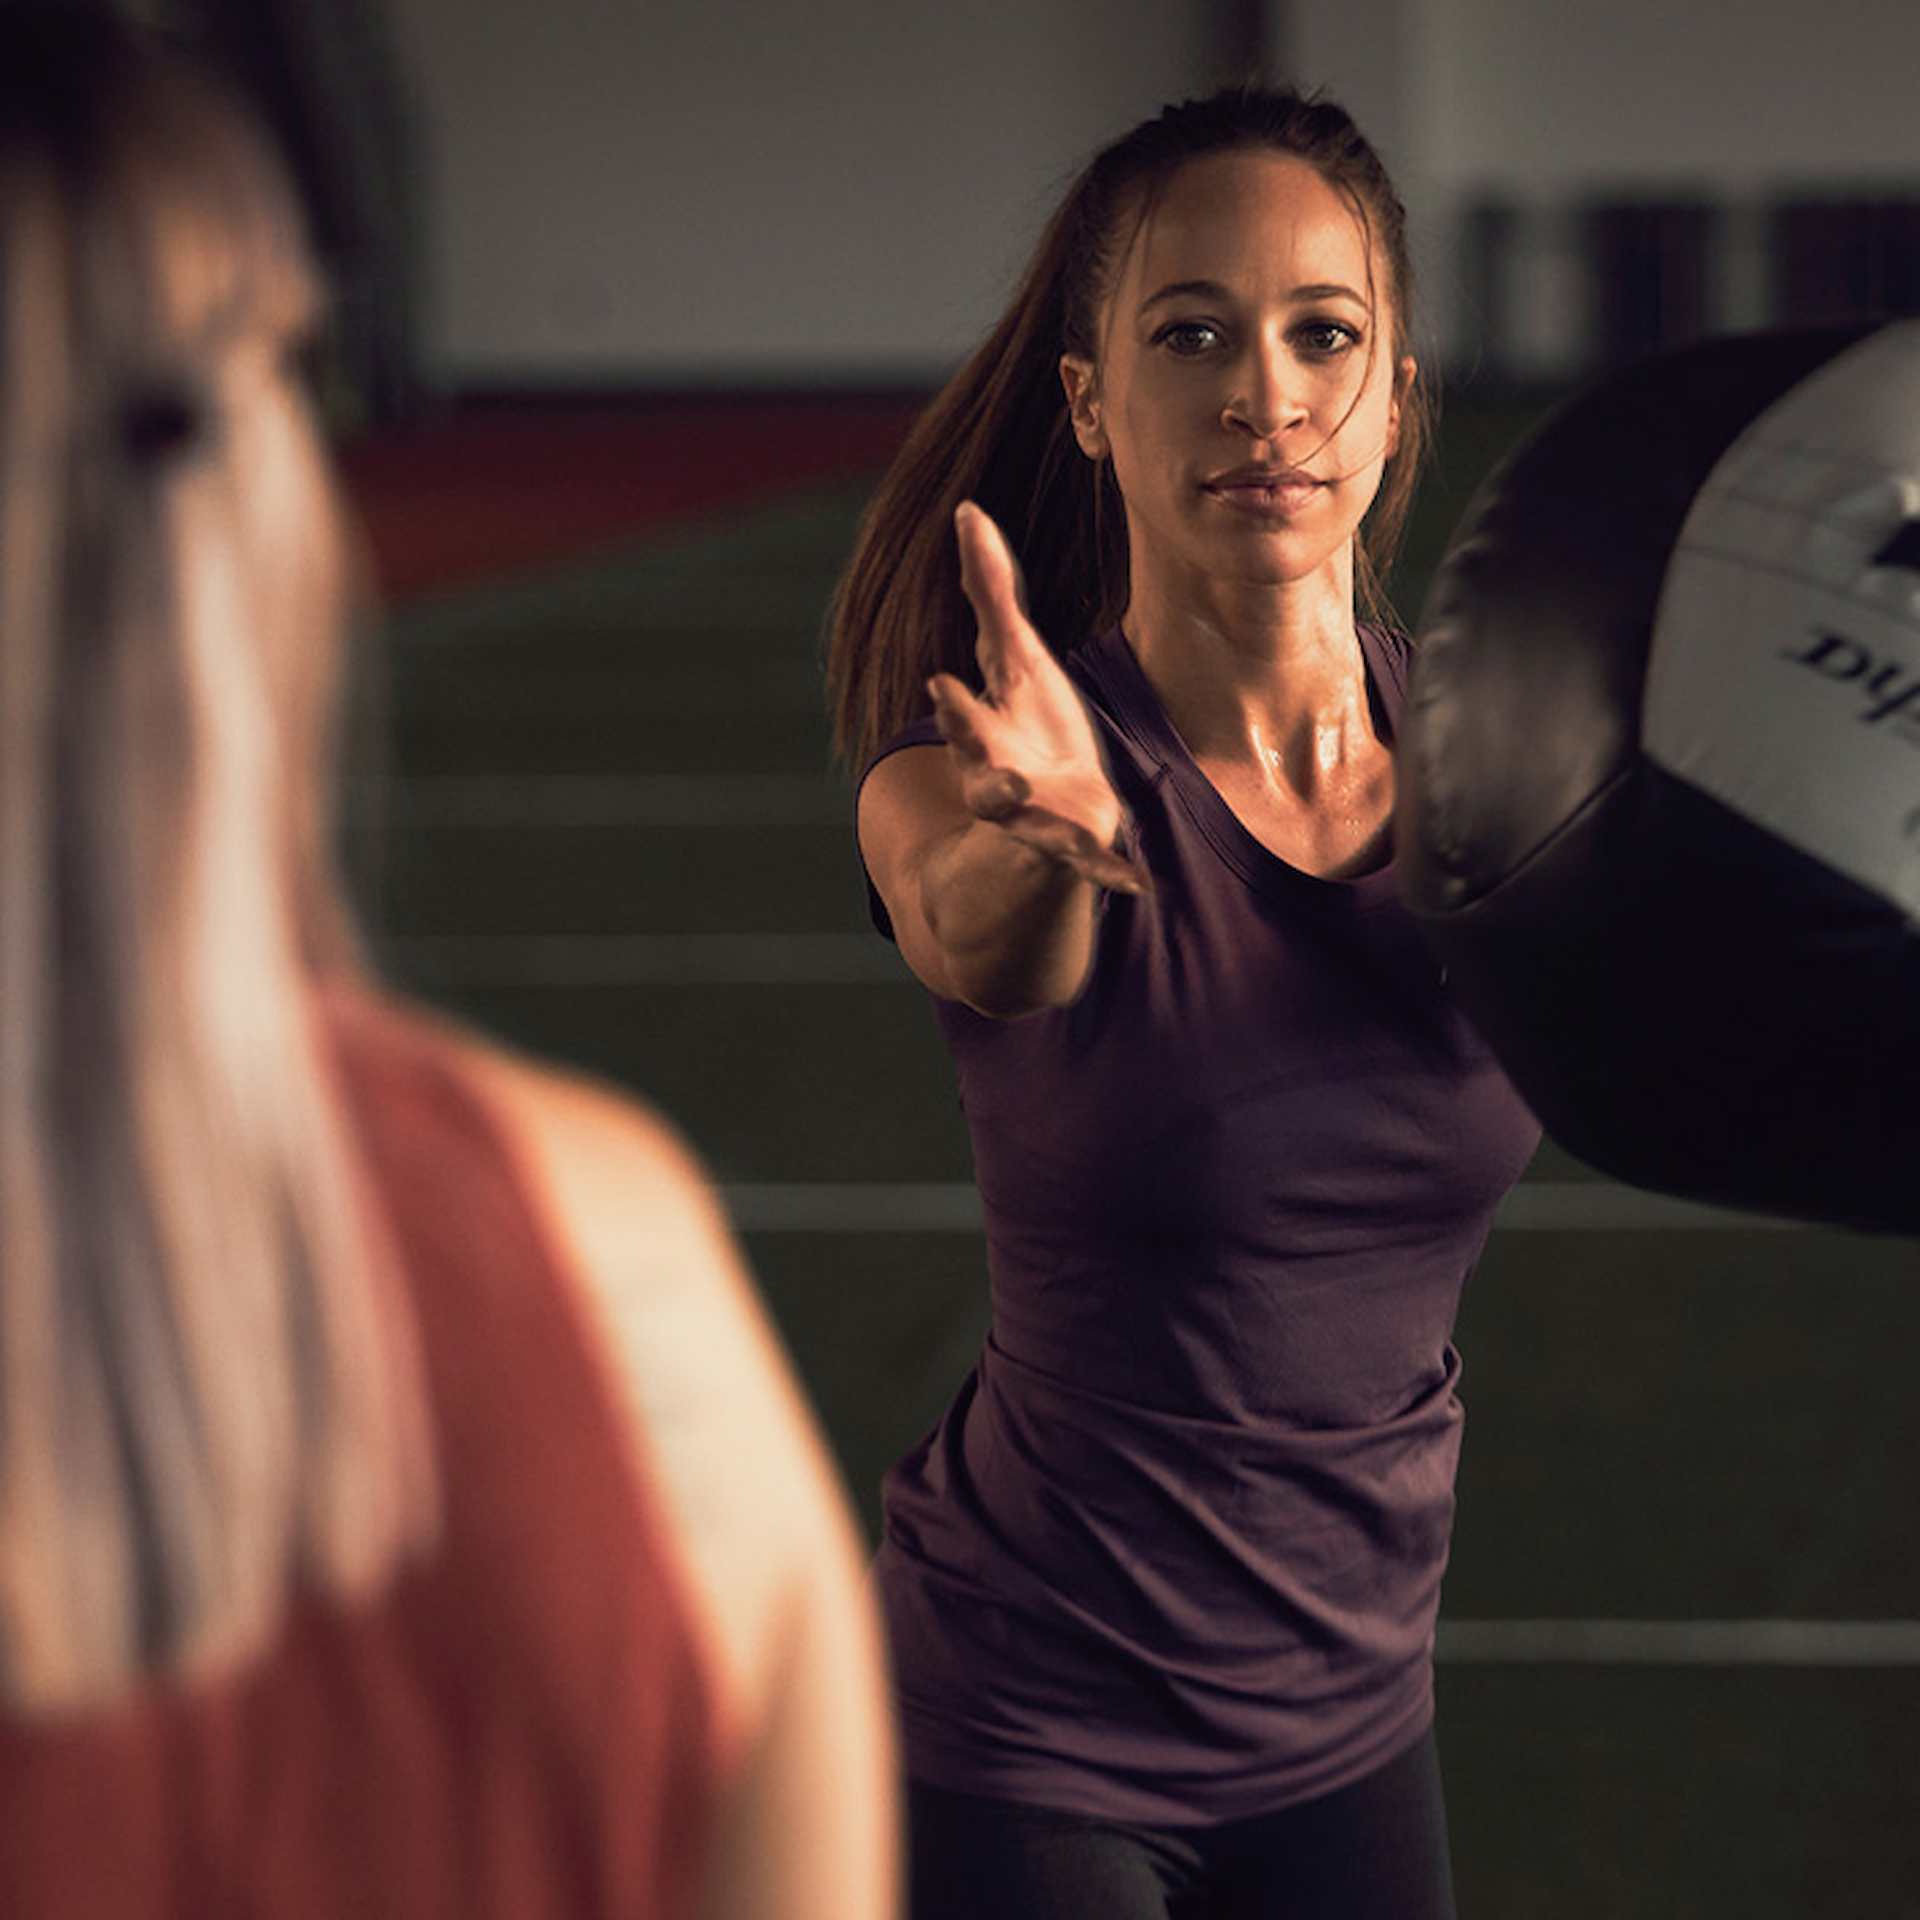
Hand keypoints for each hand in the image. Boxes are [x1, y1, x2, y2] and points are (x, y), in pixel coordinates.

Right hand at [928, 502, 1147, 895]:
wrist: (1045, 807)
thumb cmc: (1027, 719)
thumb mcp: (1014, 657)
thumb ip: (989, 591)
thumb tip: (967, 508)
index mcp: (985, 733)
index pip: (965, 715)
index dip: (955, 703)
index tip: (942, 684)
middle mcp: (998, 779)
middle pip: (982, 775)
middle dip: (980, 765)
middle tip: (986, 766)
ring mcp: (1035, 818)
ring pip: (1027, 823)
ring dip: (1032, 819)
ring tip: (1042, 805)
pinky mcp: (1075, 847)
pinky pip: (1092, 866)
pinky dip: (1112, 874)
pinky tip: (1140, 883)